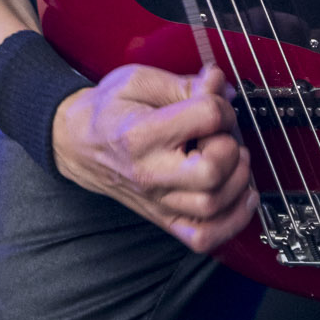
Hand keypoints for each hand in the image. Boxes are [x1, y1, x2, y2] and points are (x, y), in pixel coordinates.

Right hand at [51, 64, 256, 252]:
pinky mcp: (164, 218)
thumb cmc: (108, 110)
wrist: (79, 143)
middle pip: (211, 172)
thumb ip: (182, 83)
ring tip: (232, 159)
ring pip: (213, 206)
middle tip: (222, 135)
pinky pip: (205, 237)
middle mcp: (149, 172)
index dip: (221, 105)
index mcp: (140, 132)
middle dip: (230, 147)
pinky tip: (239, 195)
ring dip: (238, 180)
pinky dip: (232, 221)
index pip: (204, 118)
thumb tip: (218, 84)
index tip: (215, 102)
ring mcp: (158, 201)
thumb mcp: (137, 81)